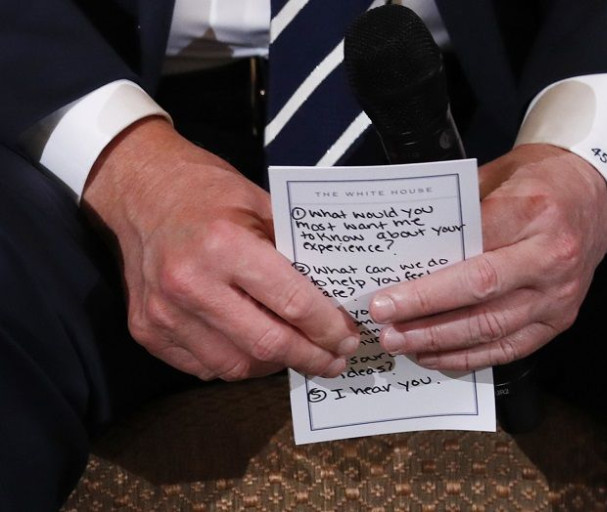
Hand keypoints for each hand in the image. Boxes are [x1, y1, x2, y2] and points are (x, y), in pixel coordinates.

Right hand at [82, 117, 358, 379]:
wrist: (141, 192)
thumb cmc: (207, 193)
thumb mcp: (261, 204)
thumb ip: (294, 251)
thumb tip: (334, 297)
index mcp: (223, 245)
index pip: (290, 301)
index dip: (326, 328)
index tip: (347, 338)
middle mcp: (189, 283)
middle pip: (266, 344)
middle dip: (310, 358)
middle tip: (335, 361)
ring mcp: (163, 312)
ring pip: (235, 366)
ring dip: (274, 366)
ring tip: (298, 355)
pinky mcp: (147, 331)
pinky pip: (204, 367)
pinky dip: (236, 363)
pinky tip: (255, 349)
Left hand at [369, 144, 606, 370]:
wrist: (595, 198)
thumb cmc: (539, 182)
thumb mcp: (497, 176)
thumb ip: (458, 212)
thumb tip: (407, 252)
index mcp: (534, 211)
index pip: (470, 251)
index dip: (426, 281)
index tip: (387, 295)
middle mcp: (552, 257)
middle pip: (480, 294)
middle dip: (426, 315)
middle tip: (385, 326)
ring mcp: (559, 295)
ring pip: (492, 327)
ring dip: (441, 341)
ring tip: (402, 343)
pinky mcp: (559, 320)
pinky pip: (510, 348)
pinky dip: (470, 356)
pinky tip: (436, 356)